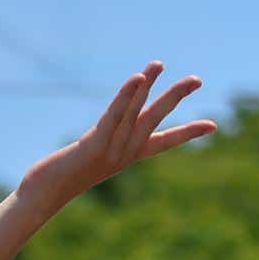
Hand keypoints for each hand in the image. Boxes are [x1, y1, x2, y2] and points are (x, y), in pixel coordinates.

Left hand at [20, 62, 216, 216]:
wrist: (44, 195)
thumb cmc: (62, 177)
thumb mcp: (88, 160)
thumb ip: (100, 147)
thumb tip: (104, 138)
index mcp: (128, 156)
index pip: (165, 143)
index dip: (188, 133)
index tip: (214, 126)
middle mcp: (125, 152)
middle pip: (155, 119)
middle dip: (175, 98)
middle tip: (197, 79)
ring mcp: (111, 149)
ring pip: (135, 112)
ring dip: (147, 86)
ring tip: (157, 64)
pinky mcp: (95, 145)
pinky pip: (114, 116)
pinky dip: (127, 96)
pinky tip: (138, 79)